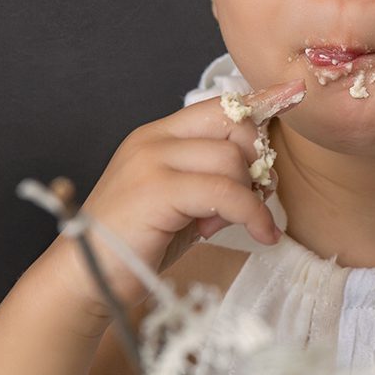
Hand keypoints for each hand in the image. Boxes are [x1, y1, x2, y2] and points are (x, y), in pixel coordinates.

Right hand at [50, 78, 304, 325]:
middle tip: (256, 197)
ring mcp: (152, 161)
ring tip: (243, 223)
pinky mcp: (157, 190)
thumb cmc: (134, 244)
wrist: (83, 278)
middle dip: (256, 162)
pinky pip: (225, 192)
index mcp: (158, 136)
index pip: (218, 105)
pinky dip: (251, 214)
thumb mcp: (180, 206)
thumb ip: (211, 185)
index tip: (291, 97)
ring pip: (232, 160)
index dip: (258, 103)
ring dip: (251, 195)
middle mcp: (154, 139)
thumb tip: (253, 183)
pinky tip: (260, 234)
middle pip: (232, 126)